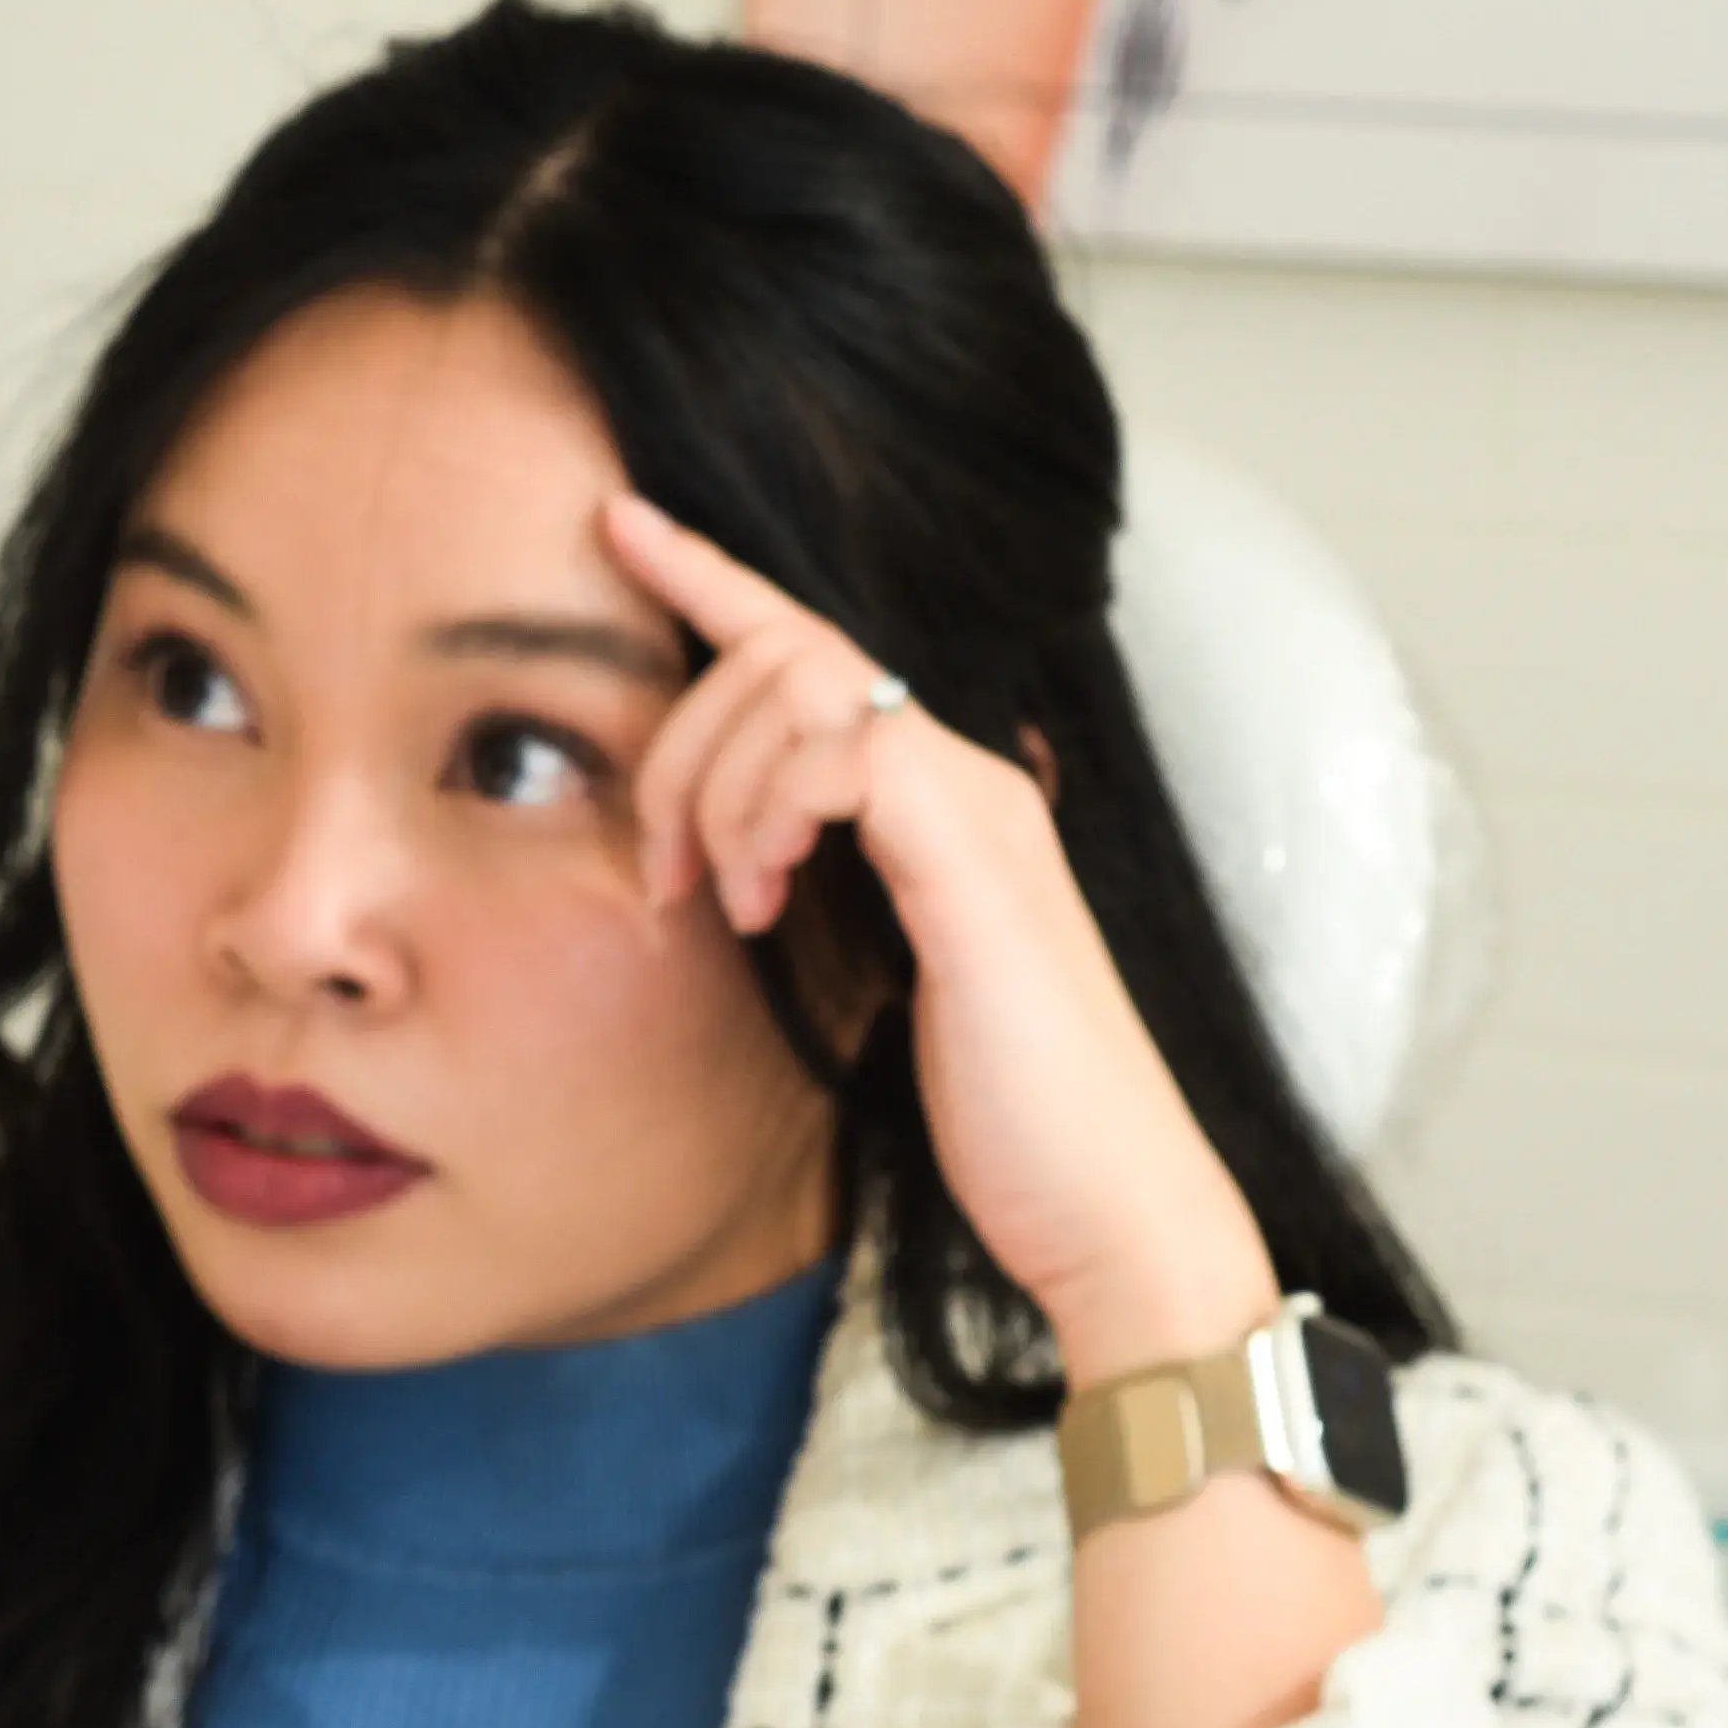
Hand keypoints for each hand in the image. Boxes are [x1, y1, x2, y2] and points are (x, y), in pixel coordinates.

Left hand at [596, 487, 1273, 1382]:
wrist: (1105, 1204)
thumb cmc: (1005, 1115)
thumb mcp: (885, 983)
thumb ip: (828, 900)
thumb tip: (727, 865)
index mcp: (941, 802)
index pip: (814, 647)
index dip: (710, 574)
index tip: (621, 522)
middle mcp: (969, 778)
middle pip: (783, 651)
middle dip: (679, 737)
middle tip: (653, 869)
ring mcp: (979, 810)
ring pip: (800, 687)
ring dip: (716, 787)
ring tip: (716, 902)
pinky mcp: (974, 861)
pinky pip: (845, 755)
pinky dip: (770, 813)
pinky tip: (759, 898)